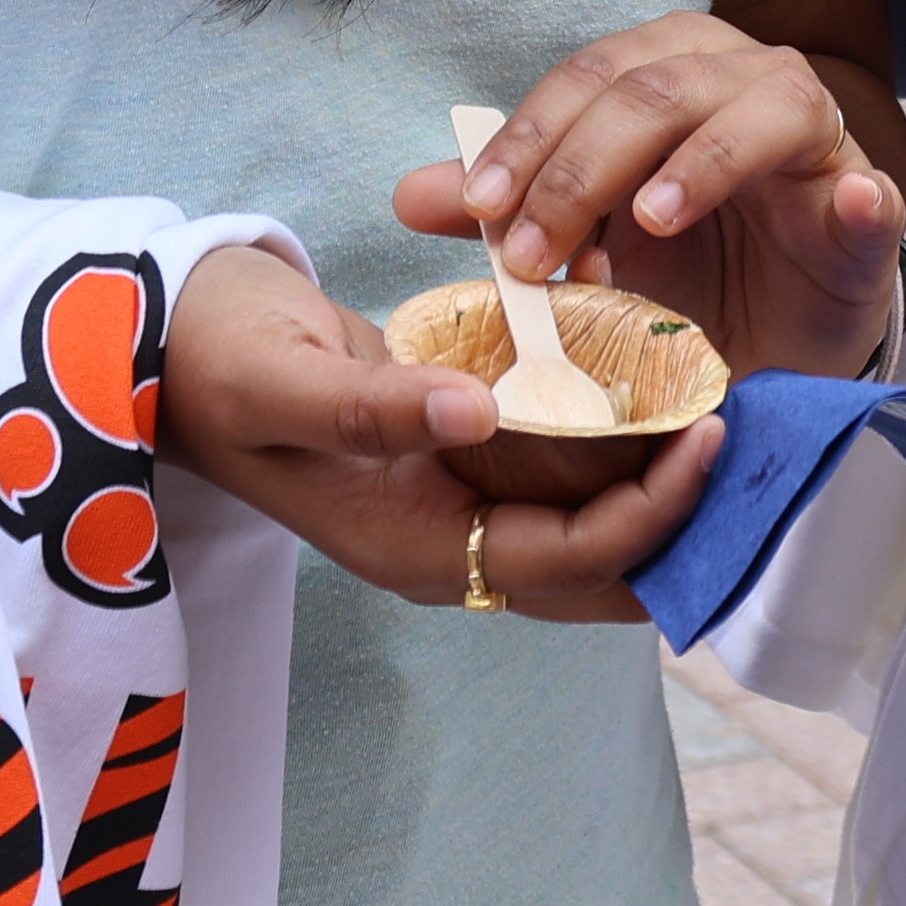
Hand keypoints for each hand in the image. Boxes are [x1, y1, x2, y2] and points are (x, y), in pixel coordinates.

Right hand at [157, 242, 717, 622]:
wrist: (152, 341)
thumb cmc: (210, 358)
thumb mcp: (286, 378)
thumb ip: (379, 404)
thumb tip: (478, 414)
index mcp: (412, 547)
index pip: (568, 560)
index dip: (649, 511)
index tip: (711, 435)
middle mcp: (442, 541)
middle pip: (594, 564)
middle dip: (679, 513)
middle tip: (753, 434)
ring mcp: (445, 499)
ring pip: (580, 516)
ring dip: (651, 473)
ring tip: (728, 403)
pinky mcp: (448, 452)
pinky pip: (549, 464)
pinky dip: (605, 430)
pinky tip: (651, 369)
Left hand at [408, 15, 901, 383]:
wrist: (774, 333)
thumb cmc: (679, 272)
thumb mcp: (585, 246)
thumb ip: (509, 214)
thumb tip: (408, 195)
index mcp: (666, 71)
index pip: (586, 82)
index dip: (529, 140)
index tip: (481, 212)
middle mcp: (738, 78)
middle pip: (655, 90)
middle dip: (583, 170)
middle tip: (534, 257)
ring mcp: (814, 136)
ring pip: (757, 109)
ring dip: (699, 162)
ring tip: (651, 222)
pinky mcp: (868, 202)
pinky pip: (866, 190)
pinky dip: (857, 197)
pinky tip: (845, 207)